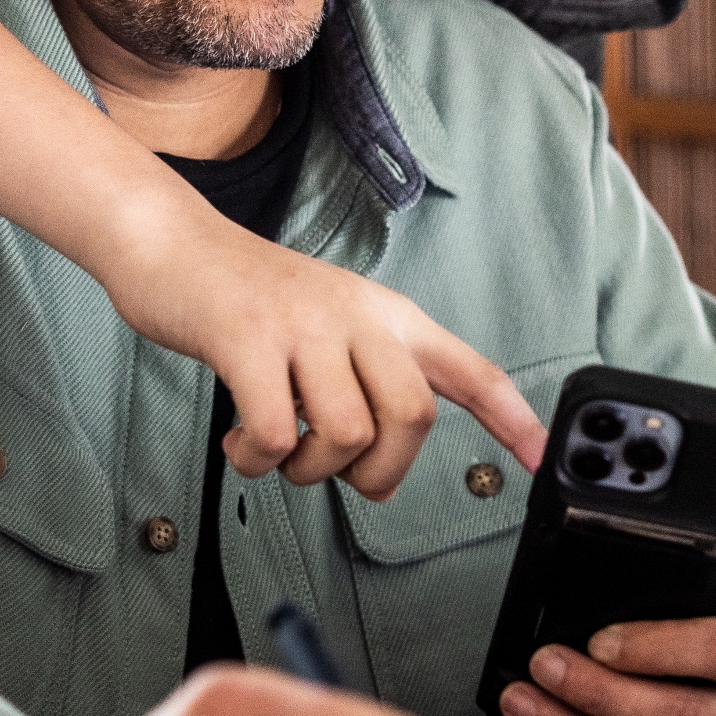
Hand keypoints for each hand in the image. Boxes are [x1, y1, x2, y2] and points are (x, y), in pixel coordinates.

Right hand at [93, 188, 547, 497]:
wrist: (172, 242)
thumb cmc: (249, 298)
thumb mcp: (330, 322)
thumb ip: (367, 377)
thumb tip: (383, 461)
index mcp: (386, 317)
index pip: (468, 369)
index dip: (512, 417)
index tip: (542, 458)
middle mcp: (356, 316)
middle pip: (412, 416)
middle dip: (380, 470)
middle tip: (338, 473)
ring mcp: (302, 325)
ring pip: (345, 433)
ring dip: (309, 471)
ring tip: (278, 452)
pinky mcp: (246, 340)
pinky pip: (276, 434)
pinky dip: (258, 461)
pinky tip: (240, 446)